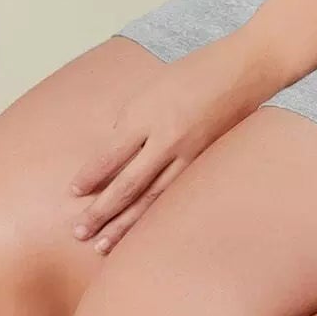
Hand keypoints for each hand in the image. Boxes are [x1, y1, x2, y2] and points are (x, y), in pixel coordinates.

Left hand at [66, 32, 281, 253]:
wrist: (243, 70)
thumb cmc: (194, 71)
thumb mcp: (151, 87)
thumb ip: (130, 121)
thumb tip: (110, 153)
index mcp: (146, 113)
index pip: (110, 154)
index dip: (90, 176)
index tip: (73, 192)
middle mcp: (165, 137)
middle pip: (127, 183)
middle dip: (100, 211)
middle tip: (78, 232)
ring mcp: (188, 153)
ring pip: (151, 198)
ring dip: (125, 224)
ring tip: (103, 245)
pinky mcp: (205, 163)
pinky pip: (174, 195)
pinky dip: (155, 215)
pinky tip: (142, 231)